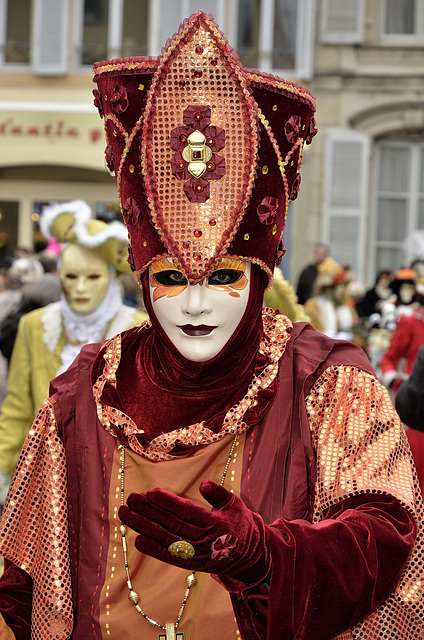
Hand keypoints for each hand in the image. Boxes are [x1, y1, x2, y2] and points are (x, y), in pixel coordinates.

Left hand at [119, 479, 269, 590]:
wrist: (249, 557)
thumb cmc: (239, 524)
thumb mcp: (235, 504)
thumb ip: (218, 493)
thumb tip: (204, 483)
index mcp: (215, 524)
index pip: (186, 511)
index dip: (168, 502)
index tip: (150, 492)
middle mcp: (204, 541)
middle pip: (171, 525)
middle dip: (148, 512)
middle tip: (130, 499)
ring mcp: (196, 555)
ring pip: (165, 539)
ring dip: (143, 527)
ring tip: (125, 514)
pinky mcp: (191, 564)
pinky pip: (169, 556)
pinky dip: (152, 549)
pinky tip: (137, 539)